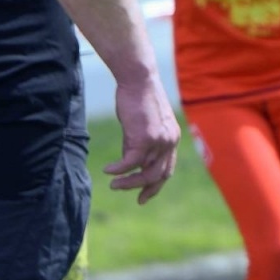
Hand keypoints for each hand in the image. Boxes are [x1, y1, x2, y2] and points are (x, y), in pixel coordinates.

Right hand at [105, 75, 180, 204]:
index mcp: (172, 138)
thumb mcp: (143, 124)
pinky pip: (130, 163)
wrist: (139, 79)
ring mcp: (159, 141)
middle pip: (159, 175)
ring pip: (144, 172)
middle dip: (145, 189)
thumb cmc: (137, 98)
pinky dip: (118, 170)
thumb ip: (140, 143)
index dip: (157, 184)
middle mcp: (170, 141)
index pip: (168, 168)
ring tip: (113, 184)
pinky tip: (108, 170)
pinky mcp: (145, 138)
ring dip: (127, 182)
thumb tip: (129, 161)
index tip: (144, 195)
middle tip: (136, 199)